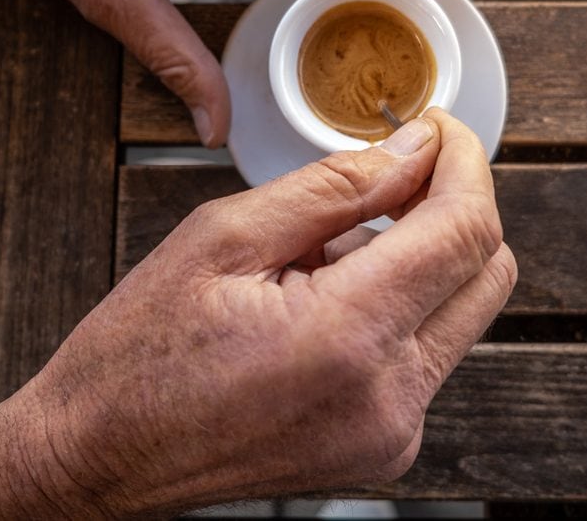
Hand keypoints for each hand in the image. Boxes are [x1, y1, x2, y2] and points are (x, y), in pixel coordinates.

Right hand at [0, 110, 514, 518]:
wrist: (97, 458)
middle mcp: (388, 396)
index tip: (437, 128)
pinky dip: (400, 306)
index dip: (464, 163)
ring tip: (331, 246)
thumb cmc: (140, 352)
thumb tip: (415, 147)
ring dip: (425, 256)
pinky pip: (427, 353)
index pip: (466, 231)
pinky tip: (326, 296)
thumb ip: (336, 186)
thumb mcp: (223, 237)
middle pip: (488, 272)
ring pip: (463, 311)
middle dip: (456, 204)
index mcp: (347, 336)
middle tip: (396, 167)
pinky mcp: (384, 448)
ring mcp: (391, 434)